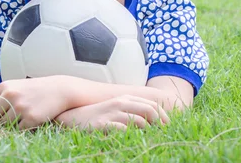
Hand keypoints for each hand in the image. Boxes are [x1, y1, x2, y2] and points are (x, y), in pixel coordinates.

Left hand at [0, 76, 71, 129]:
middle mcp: (11, 95)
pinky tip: (31, 119)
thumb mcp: (16, 86)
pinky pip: (18, 130)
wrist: (60, 90)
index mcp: (5, 87)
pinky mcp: (31, 118)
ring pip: (4, 125)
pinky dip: (22, 128)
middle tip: (6, 118)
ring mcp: (21, 107)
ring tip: (22, 116)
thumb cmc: (35, 90)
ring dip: (10, 125)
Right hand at [54, 95, 169, 132]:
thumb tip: (150, 121)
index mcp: (125, 99)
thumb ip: (129, 111)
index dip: (163, 115)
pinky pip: (122, 129)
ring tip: (152, 139)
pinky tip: (133, 141)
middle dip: (160, 122)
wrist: (72, 115)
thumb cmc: (97, 115)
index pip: (151, 104)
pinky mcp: (103, 124)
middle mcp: (120, 103)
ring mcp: (112, 113)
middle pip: (149, 110)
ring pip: (139, 120)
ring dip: (148, 131)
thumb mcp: (115, 108)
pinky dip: (131, 135)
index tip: (168, 126)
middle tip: (164, 134)